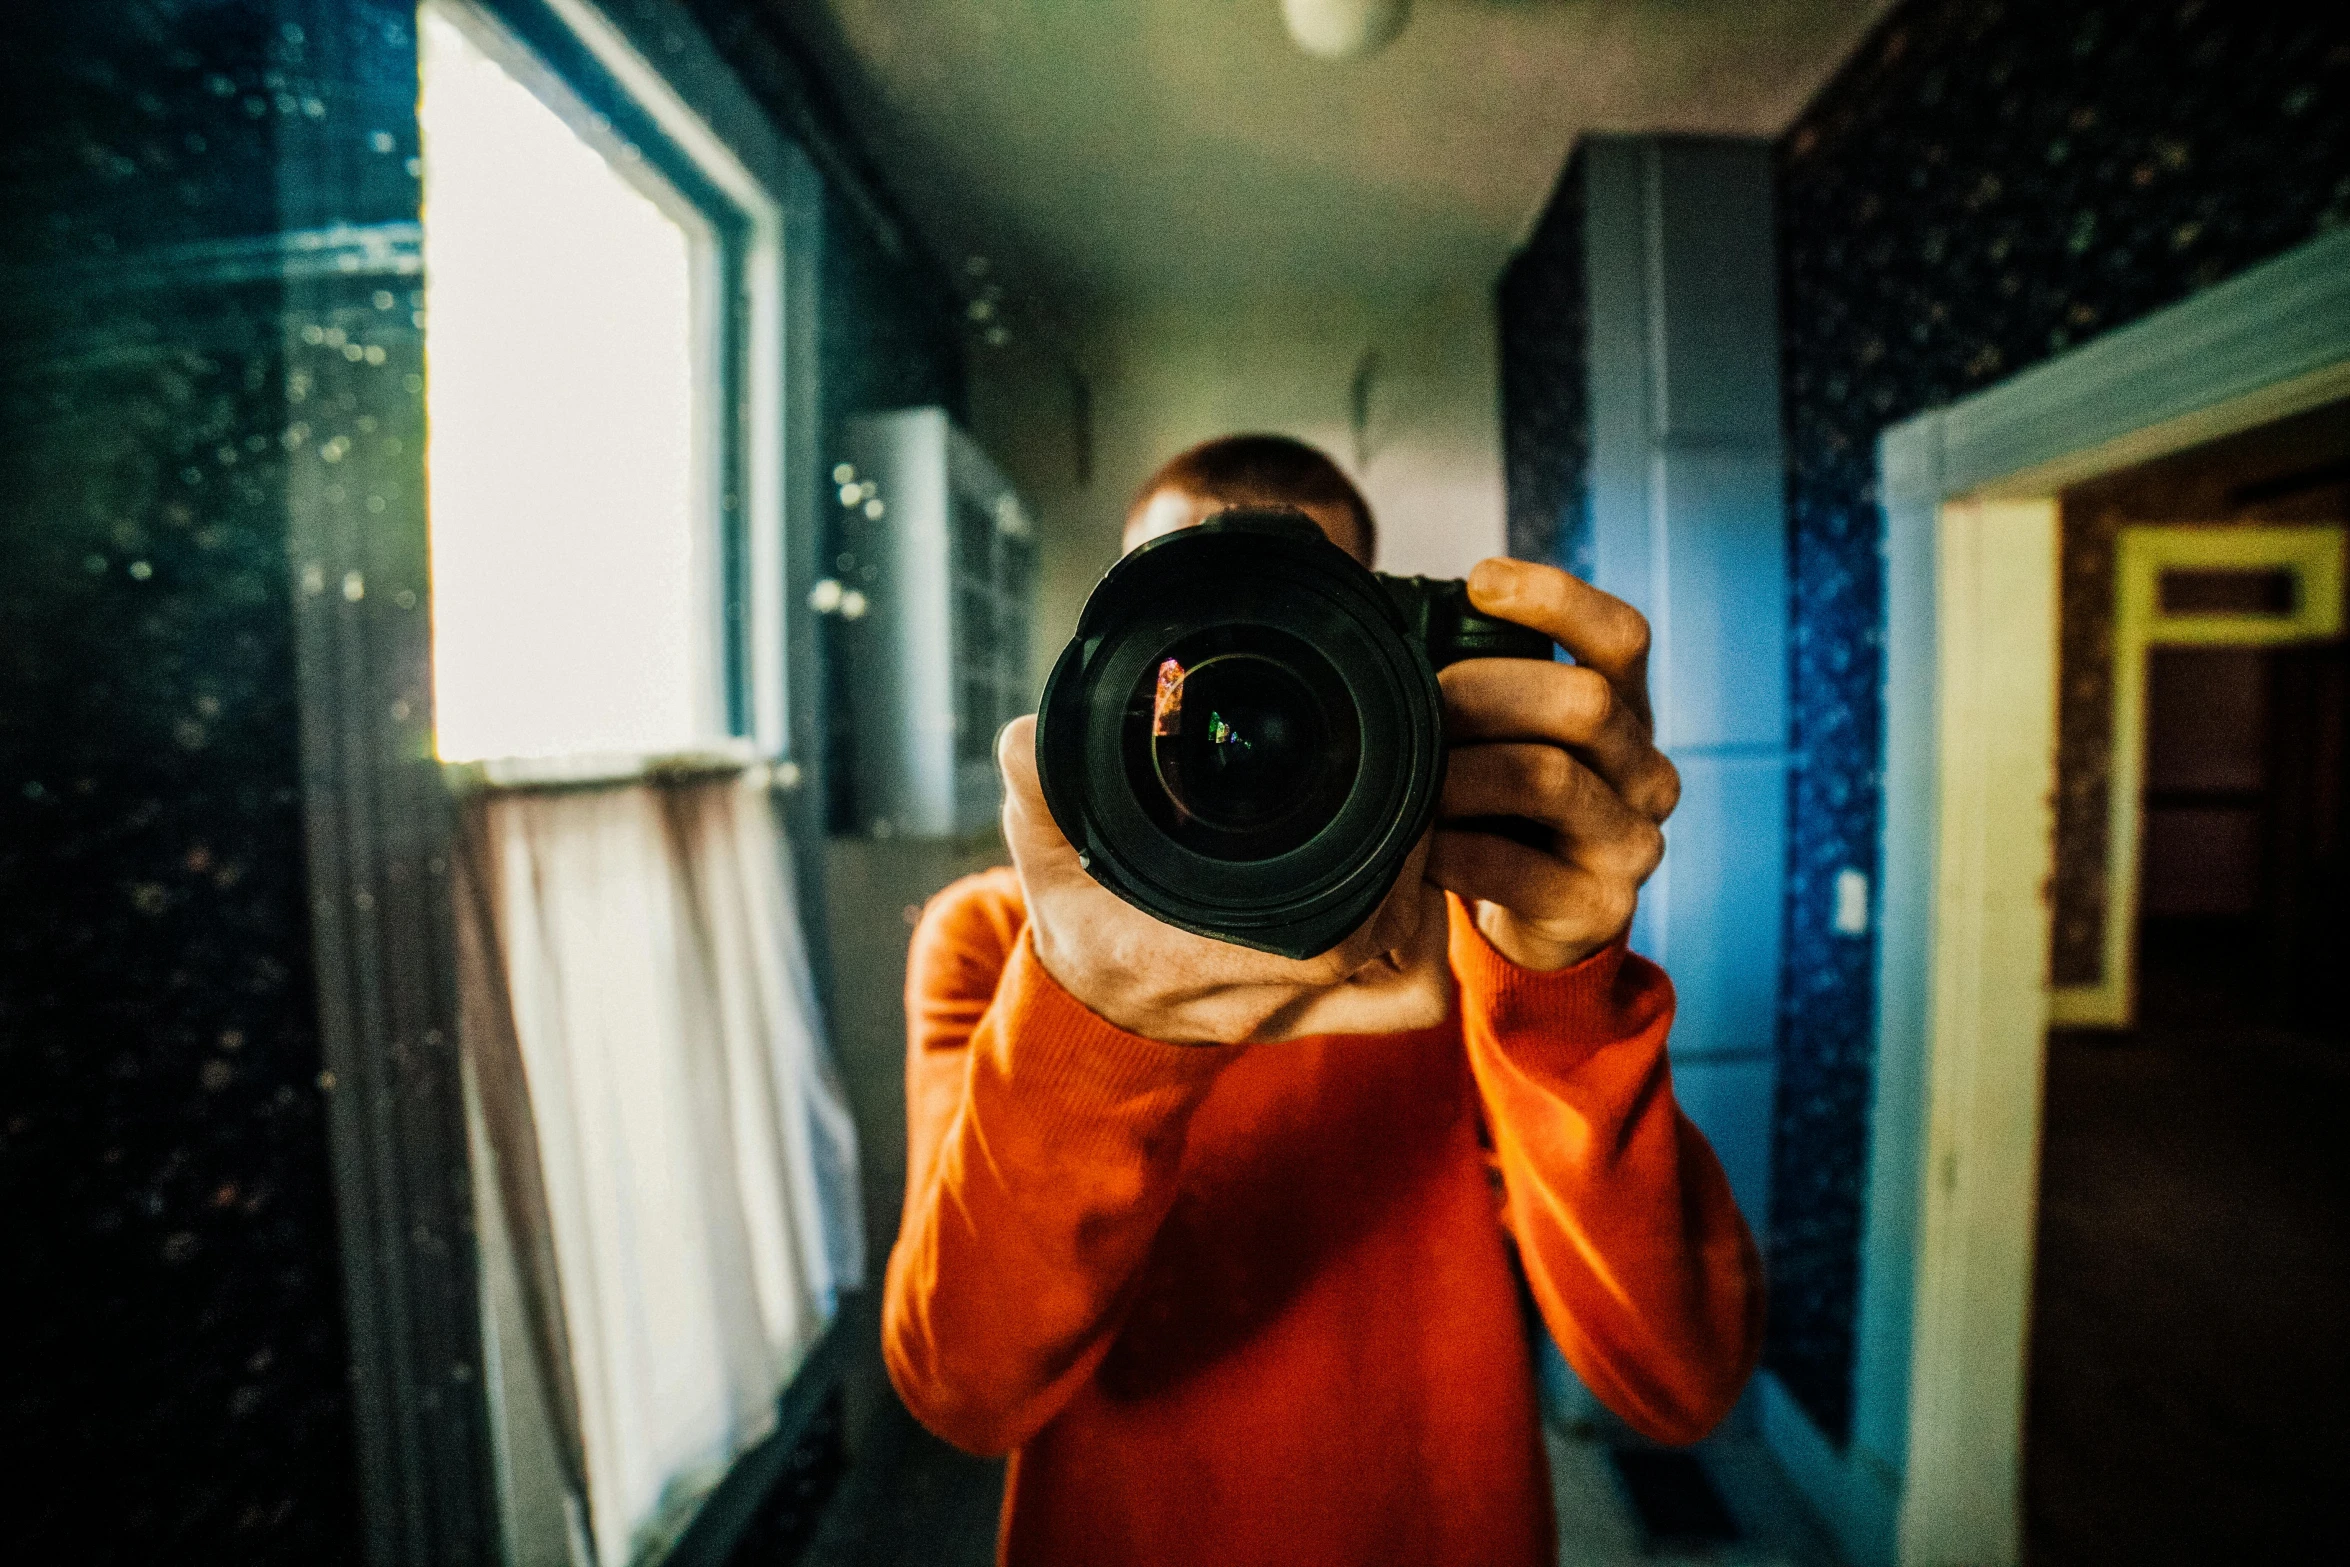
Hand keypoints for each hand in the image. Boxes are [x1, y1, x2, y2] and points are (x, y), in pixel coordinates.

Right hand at [996, 716, 1452, 1045]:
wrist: (1091, 1014)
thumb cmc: (1080, 924)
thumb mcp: (1043, 852)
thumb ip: (1039, 787)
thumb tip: (1028, 737)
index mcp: (1181, 964)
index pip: (1320, 944)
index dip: (1379, 879)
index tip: (1391, 805)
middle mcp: (1248, 1001)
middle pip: (1385, 951)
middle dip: (1415, 871)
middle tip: (1417, 797)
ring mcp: (1293, 1016)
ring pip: (1409, 981)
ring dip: (1428, 907)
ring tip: (1418, 833)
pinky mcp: (1322, 1016)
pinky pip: (1406, 995)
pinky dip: (1426, 942)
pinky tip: (1410, 882)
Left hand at [1432, 559, 1678, 970]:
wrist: (1537, 925)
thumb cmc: (1505, 809)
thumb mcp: (1509, 738)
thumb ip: (1482, 682)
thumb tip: (1386, 621)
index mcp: (1627, 713)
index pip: (1622, 637)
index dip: (1559, 599)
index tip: (1480, 581)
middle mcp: (1646, 771)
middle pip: (1584, 702)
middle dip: (1486, 692)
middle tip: (1416, 701)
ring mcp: (1631, 842)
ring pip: (1549, 779)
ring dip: (1459, 772)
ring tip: (1404, 775)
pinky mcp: (1600, 906)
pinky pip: (1513, 866)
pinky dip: (1450, 849)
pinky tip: (1414, 846)